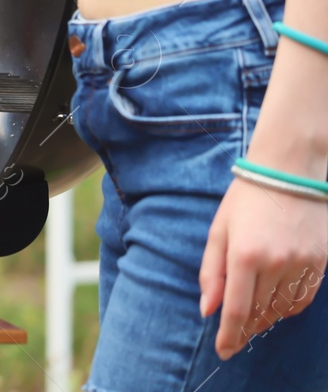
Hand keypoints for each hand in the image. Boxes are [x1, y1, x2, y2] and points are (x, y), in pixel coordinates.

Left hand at [200, 176, 327, 357]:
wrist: (289, 172)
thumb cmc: (246, 199)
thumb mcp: (219, 230)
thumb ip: (211, 272)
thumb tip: (207, 309)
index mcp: (244, 255)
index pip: (235, 309)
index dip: (229, 335)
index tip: (224, 351)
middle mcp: (274, 263)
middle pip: (258, 312)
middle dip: (244, 328)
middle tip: (234, 336)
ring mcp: (300, 264)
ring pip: (281, 309)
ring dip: (264, 319)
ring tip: (252, 320)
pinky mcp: (319, 263)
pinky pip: (302, 298)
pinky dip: (287, 308)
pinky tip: (275, 307)